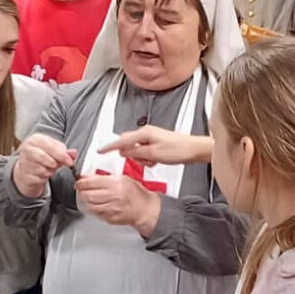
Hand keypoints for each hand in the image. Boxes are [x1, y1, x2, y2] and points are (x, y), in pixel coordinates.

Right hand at [13, 133, 76, 197]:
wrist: (27, 166)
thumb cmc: (43, 155)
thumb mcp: (55, 150)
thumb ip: (65, 152)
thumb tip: (74, 153)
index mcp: (35, 139)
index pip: (50, 146)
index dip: (62, 155)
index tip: (70, 162)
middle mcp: (27, 149)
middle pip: (44, 158)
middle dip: (54, 164)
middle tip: (56, 165)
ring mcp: (23, 162)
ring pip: (42, 170)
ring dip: (49, 171)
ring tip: (48, 168)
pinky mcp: (24, 175)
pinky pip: (38, 179)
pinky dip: (43, 178)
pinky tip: (42, 174)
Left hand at [75, 173, 161, 235]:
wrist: (145, 209)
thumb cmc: (135, 193)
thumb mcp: (122, 179)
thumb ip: (104, 177)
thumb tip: (87, 177)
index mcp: (115, 183)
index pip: (91, 182)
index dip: (81, 183)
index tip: (78, 183)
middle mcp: (113, 196)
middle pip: (88, 195)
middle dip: (81, 192)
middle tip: (81, 191)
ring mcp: (111, 208)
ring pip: (90, 205)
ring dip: (86, 202)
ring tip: (90, 198)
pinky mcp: (110, 218)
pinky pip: (96, 213)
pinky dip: (94, 209)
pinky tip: (98, 205)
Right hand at [98, 128, 213, 166]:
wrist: (193, 149)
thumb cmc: (178, 149)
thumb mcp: (153, 154)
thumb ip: (136, 152)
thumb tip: (123, 152)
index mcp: (144, 133)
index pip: (122, 140)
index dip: (110, 146)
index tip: (100, 150)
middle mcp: (147, 133)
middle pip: (129, 144)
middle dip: (132, 155)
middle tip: (141, 160)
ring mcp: (152, 138)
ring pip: (137, 150)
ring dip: (141, 157)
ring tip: (152, 160)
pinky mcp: (156, 143)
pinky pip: (145, 151)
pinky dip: (147, 157)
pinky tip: (156, 160)